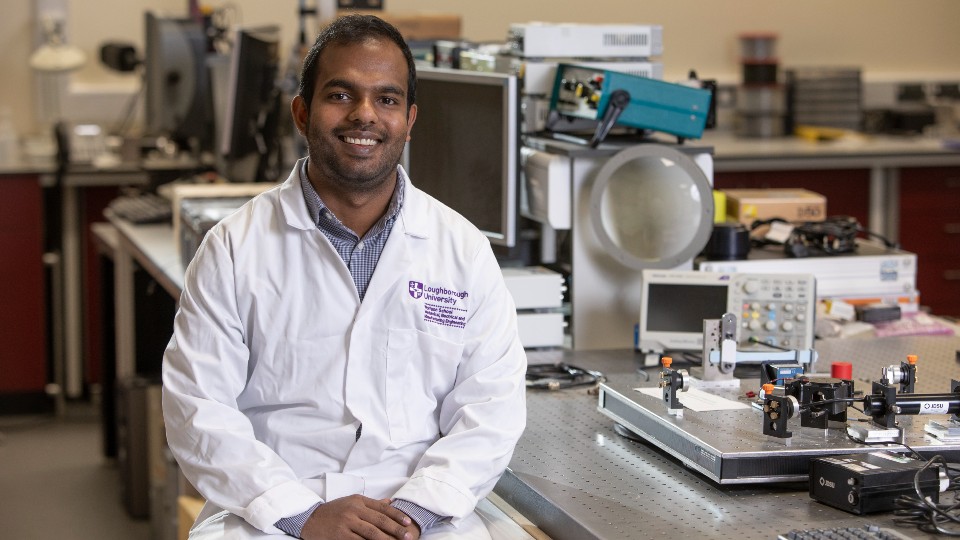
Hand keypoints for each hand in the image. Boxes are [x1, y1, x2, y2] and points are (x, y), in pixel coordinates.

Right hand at [299, 495, 419, 539]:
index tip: (408, 523)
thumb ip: (371, 504)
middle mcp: (354, 510)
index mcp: (359, 500)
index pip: (383, 508)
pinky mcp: (341, 535)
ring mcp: (347, 522)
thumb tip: (390, 502)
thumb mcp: (352, 502)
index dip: (397, 515)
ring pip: (372, 533)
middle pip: (380, 520)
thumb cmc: (334, 511)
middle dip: (397, 530)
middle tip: (408, 536)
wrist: (310, 519)